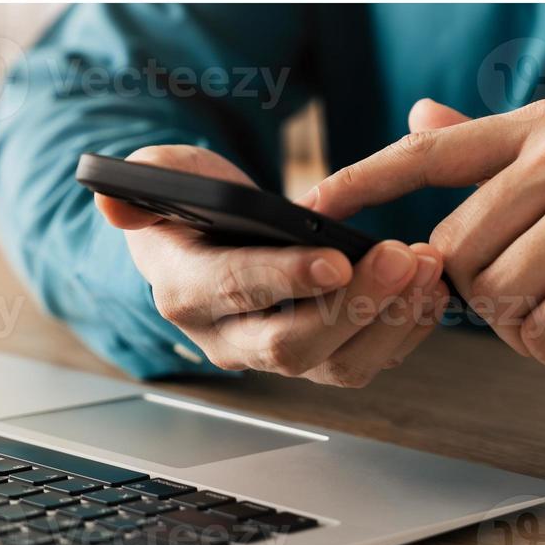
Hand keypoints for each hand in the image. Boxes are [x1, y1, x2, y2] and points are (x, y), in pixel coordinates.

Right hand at [95, 145, 449, 386]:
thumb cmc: (190, 205)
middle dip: (354, 304)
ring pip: (338, 365)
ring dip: (392, 320)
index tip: (334, 259)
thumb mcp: (163, 179)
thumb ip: (142, 183)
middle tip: (401, 256)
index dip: (283, 279)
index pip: (234, 293)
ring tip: (427, 265)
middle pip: (293, 344)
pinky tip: (433, 286)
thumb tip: (112, 197)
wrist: (211, 243)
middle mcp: (228, 338)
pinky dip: (408, 328)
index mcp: (186, 292)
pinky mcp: (320, 358)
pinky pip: (369, 360)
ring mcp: (278, 355)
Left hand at [302, 100, 544, 369]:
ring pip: (494, 296)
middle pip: (455, 249)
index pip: (430, 151)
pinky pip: (541, 334)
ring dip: (531, 324)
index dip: (364, 179)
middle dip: (491, 291)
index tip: (311, 205)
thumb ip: (491, 152)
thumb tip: (418, 116)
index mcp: (544, 128)